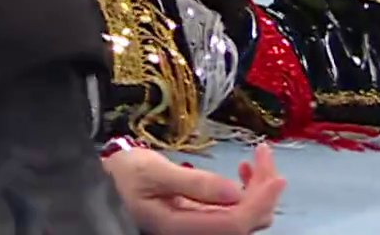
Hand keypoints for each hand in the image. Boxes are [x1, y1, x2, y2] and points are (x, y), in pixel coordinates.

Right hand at [104, 143, 283, 234]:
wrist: (102, 183)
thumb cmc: (122, 175)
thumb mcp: (152, 172)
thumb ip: (193, 183)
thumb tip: (236, 191)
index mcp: (181, 227)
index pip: (235, 222)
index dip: (259, 202)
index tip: (276, 176)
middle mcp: (196, 233)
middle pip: (246, 221)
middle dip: (264, 189)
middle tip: (264, 153)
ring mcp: (201, 228)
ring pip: (245, 217)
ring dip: (258, 189)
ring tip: (257, 159)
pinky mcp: (202, 220)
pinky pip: (235, 213)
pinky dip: (247, 193)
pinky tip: (243, 174)